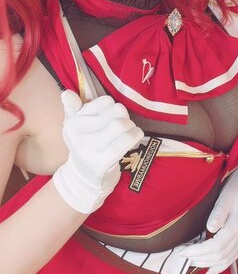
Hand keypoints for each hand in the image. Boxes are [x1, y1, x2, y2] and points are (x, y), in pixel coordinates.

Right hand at [52, 90, 143, 214]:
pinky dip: (135, 136)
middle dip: (125, 117)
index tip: (109, 119)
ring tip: (128, 133)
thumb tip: (66, 93)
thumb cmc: (85, 147)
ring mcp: (91, 148)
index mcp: (73, 122)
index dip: (113, 108)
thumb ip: (72, 109)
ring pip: (121, 124)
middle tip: (123, 127)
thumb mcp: (74, 127)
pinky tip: (134, 137)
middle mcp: (79, 134)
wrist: (85, 180)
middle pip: (117, 111)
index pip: (105, 101)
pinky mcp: (104, 160)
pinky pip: (126, 140)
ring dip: (131, 127)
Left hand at [178, 146, 237, 273]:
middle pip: (220, 255)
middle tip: (182, 256)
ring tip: (192, 263)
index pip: (216, 246)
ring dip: (208, 264)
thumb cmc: (237, 184)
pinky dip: (221, 266)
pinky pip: (232, 257)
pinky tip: (210, 272)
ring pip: (227, 259)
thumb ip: (219, 213)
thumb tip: (210, 229)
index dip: (198, 252)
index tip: (183, 251)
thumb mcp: (226, 195)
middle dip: (200, 258)